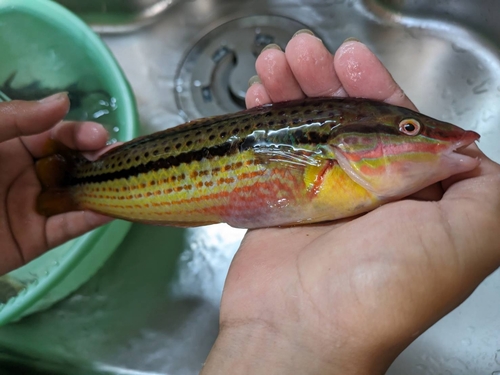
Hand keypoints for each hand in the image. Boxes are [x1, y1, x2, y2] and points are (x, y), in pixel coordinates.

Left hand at [0, 93, 111, 274]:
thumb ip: (14, 119)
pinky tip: (112, 208)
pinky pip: (68, 227)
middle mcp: (26, 174)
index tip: (99, 136)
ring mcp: (33, 207)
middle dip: (98, 159)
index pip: (54, 135)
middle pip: (72, 163)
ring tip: (130, 180)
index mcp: (9, 146)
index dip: (78, 133)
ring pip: (76, 194)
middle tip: (121, 159)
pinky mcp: (36, 239)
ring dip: (103, 186)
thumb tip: (63, 100)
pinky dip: (91, 218)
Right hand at [201, 33, 499, 373]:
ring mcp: (319, 196)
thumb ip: (488, 191)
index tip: (351, 60)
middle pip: (344, 119)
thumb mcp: (468, 238)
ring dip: (290, 91)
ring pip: (305, 129)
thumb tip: (469, 148)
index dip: (375, 86)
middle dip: (324, 80)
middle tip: (302, 53)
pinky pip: (272, 151)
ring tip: (272, 65)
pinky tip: (256, 99)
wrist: (299, 329)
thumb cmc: (381, 290)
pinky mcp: (280, 202)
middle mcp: (366, 192)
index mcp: (410, 195)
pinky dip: (263, 121)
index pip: (397, 123)